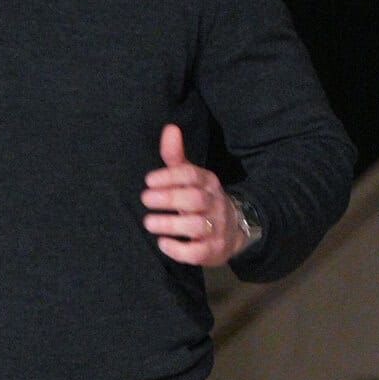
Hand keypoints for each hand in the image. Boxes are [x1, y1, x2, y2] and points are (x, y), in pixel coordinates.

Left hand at [141, 124, 244, 266]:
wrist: (233, 230)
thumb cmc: (200, 200)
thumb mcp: (191, 177)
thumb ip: (176, 156)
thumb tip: (169, 128)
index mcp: (208, 183)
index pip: (192, 175)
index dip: (170, 176)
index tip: (149, 180)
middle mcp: (214, 204)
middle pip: (195, 199)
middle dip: (168, 198)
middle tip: (145, 198)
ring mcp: (215, 228)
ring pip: (195, 226)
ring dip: (169, 224)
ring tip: (148, 222)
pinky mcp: (212, 251)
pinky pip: (198, 252)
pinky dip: (179, 250)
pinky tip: (163, 243)